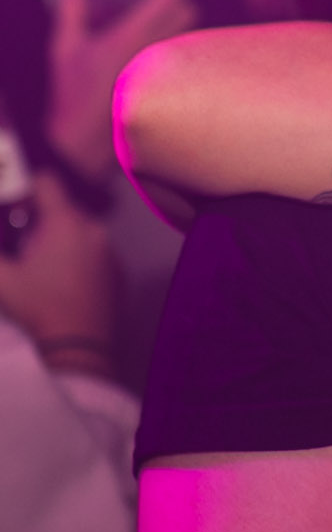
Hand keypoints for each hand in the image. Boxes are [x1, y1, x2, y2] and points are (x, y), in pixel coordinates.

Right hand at [0, 172, 117, 366]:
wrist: (80, 348)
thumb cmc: (38, 308)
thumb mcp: (2, 278)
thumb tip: (1, 249)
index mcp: (65, 223)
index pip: (47, 182)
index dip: (27, 187)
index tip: (15, 204)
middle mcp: (93, 230)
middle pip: (64, 208)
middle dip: (41, 219)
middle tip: (23, 243)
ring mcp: (110, 251)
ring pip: (81, 231)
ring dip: (62, 239)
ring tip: (43, 265)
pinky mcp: (119, 272)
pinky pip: (96, 252)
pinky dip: (80, 257)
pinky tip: (65, 280)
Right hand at [47, 0, 198, 180]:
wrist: (86, 141)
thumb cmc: (74, 95)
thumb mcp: (65, 48)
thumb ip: (72, 11)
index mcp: (131, 35)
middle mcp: (155, 51)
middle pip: (186, 15)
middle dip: (183, 1)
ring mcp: (166, 72)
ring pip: (188, 37)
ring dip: (184, 24)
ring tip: (177, 17)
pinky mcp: (170, 89)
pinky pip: (185, 60)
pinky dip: (181, 49)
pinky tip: (174, 51)